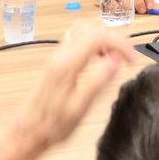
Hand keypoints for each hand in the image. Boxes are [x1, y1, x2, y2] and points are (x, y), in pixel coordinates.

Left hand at [0, 22, 137, 159]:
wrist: (26, 132)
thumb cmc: (51, 126)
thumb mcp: (79, 107)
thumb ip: (98, 81)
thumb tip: (117, 60)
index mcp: (66, 64)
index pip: (98, 36)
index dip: (120, 43)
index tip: (132, 59)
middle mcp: (60, 55)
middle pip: (90, 27)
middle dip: (113, 38)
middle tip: (125, 57)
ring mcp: (56, 57)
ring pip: (83, 31)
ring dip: (103, 40)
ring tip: (114, 58)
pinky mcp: (56, 62)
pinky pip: (77, 41)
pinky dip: (94, 45)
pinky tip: (100, 61)